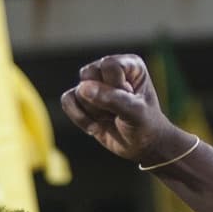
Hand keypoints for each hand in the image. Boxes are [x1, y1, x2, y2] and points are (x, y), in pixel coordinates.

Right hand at [59, 55, 190, 165]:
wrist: (141, 146)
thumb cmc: (145, 125)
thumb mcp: (135, 112)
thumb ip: (112, 99)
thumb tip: (82, 88)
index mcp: (129, 65)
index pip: (109, 65)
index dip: (115, 86)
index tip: (130, 99)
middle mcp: (110, 70)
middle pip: (89, 74)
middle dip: (102, 99)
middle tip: (119, 111)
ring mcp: (95, 84)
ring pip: (78, 90)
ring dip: (93, 112)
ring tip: (110, 118)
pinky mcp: (82, 99)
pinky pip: (67, 101)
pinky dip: (79, 117)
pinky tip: (96, 127)